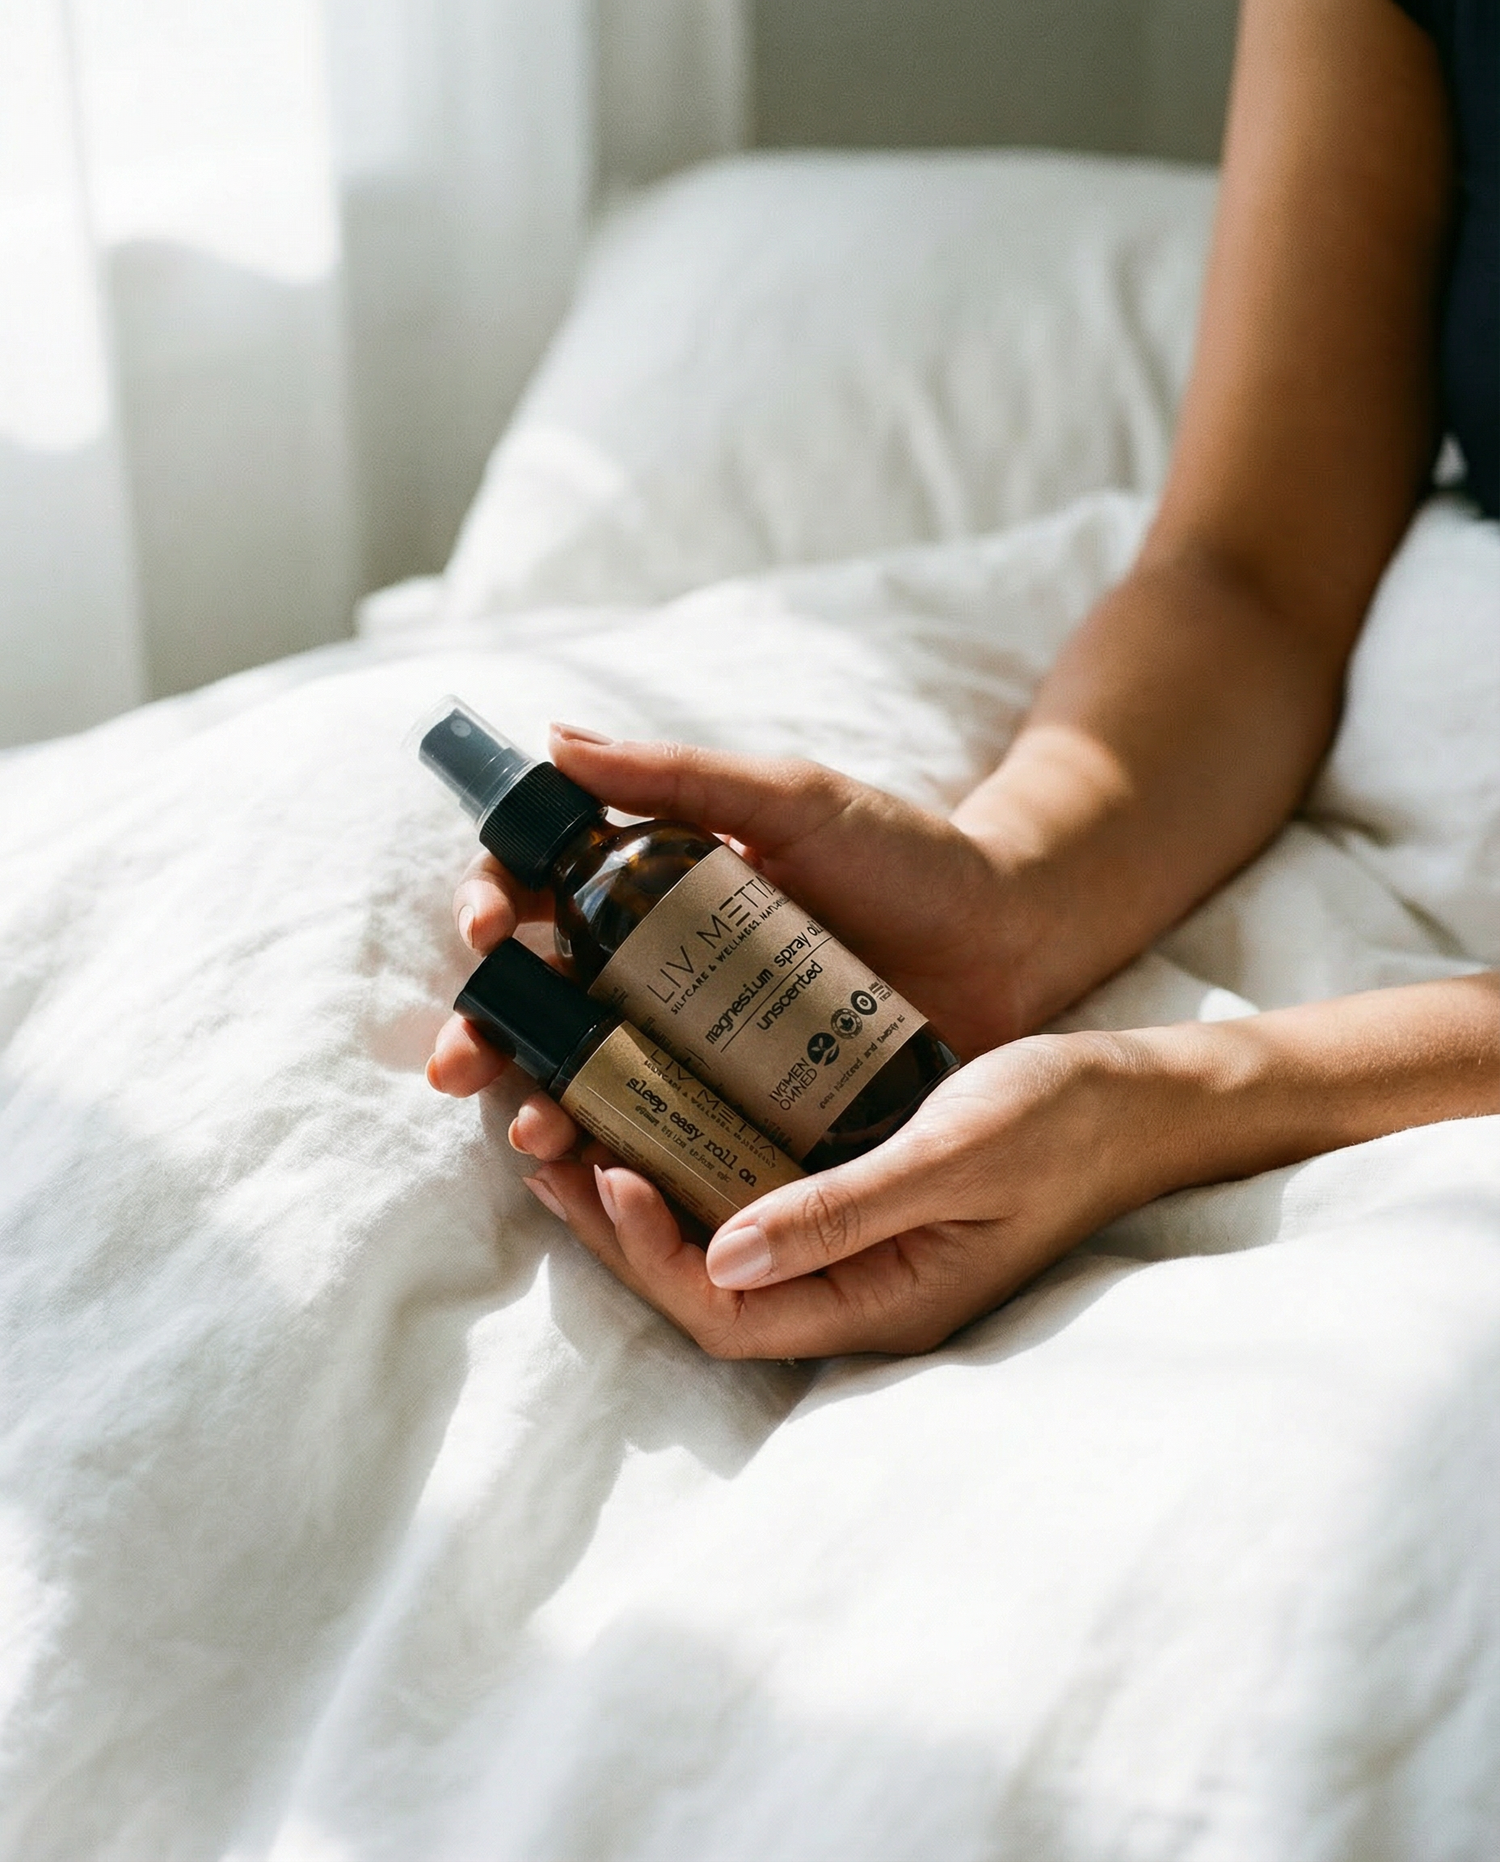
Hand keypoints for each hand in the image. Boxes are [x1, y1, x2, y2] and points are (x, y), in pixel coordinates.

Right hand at [428, 724, 1029, 1097]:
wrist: (1012, 937)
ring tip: (529, 1138)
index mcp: (653, 885)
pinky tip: (599, 1176)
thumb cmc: (906, 855)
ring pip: (590, 1078)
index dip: (493, 908)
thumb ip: (680, 775)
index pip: (539, 891)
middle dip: (486, 1032)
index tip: (489, 929)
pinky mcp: (749, 1108)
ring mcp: (702, 1044)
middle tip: (461, 1063)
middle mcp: (660, 967)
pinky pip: (671, 1134)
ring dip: (538, 1109)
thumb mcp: (792, 801)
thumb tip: (552, 741)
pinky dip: (623, 1157)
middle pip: (542, 1000)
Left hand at [517, 1030, 1163, 1358]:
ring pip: (719, 1239)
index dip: (651, 1252)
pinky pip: (752, 1195)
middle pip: (705, 1284)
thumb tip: (722, 1256)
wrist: (1135, 1100)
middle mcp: (856, 1291)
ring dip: (643, 1189)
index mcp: (883, 1303)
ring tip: (569, 1124)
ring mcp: (854, 1251)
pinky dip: (693, 1156)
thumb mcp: (955, 1156)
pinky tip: (653, 1103)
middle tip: (544, 1148)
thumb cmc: (1061, 1123)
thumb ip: (844, 1210)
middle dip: (618, 1226)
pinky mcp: (854, 1201)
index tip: (603, 1168)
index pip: (731, 1312)